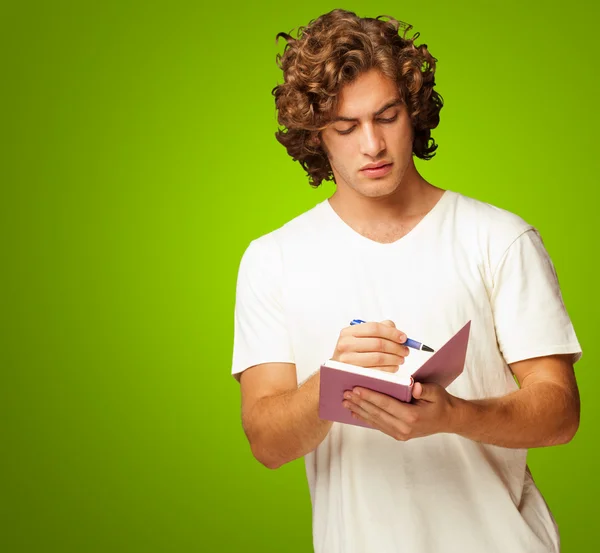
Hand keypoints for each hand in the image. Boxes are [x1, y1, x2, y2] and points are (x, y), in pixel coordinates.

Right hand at [331, 319, 409, 372]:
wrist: (337, 370)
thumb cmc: (354, 351)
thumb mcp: (361, 336)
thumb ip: (380, 328)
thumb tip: (398, 332)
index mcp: (348, 332)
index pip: (374, 328)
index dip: (392, 332)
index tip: (404, 338)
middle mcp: (345, 345)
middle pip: (378, 344)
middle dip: (396, 347)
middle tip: (406, 350)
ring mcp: (348, 361)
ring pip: (379, 358)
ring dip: (395, 358)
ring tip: (401, 358)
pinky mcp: (354, 375)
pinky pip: (378, 371)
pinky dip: (390, 369)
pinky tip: (394, 367)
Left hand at [342, 381, 460, 439]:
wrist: (448, 420)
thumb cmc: (440, 403)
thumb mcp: (436, 392)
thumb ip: (425, 390)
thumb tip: (415, 387)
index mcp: (412, 416)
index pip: (386, 404)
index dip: (370, 396)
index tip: (356, 388)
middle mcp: (404, 428)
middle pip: (377, 413)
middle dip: (360, 402)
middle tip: (345, 393)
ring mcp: (400, 433)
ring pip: (375, 420)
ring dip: (359, 410)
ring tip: (345, 402)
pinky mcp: (398, 435)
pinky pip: (379, 425)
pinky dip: (366, 418)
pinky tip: (355, 412)